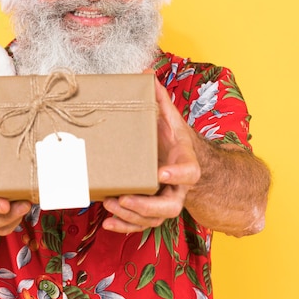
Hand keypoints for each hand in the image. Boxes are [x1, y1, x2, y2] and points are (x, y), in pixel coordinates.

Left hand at [102, 76, 200, 232]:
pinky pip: (142, 224)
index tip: (160, 171)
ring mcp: (167, 200)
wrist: (181, 159)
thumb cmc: (173, 139)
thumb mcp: (170, 118)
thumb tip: (147, 72)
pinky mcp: (153, 209)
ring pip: (155, 218)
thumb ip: (160, 99)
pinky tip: (108, 222)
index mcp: (186, 161)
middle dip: (147, 205)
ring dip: (132, 216)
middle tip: (125, 197)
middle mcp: (179, 186)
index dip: (177, 174)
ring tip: (110, 205)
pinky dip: (126, 226)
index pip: (189, 171)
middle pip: (171, 206)